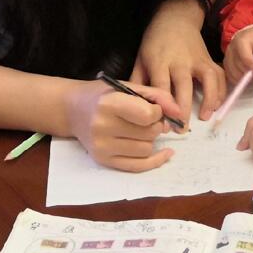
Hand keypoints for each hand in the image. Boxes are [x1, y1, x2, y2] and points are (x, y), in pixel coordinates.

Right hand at [65, 78, 181, 171]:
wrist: (72, 109)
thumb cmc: (103, 95)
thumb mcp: (128, 86)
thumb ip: (158, 96)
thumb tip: (179, 114)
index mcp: (108, 104)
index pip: (147, 115)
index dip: (158, 111)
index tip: (153, 107)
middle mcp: (102, 127)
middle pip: (149, 133)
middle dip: (155, 125)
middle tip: (147, 118)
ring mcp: (102, 147)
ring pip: (146, 149)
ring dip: (151, 139)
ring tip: (140, 129)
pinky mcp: (104, 161)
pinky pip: (138, 166)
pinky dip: (155, 160)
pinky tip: (166, 152)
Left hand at [131, 0, 226, 121]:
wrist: (176, 18)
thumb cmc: (155, 41)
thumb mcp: (140, 58)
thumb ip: (138, 82)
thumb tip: (135, 107)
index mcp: (159, 61)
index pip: (161, 86)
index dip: (163, 106)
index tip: (163, 124)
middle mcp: (180, 61)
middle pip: (184, 86)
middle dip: (183, 110)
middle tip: (182, 129)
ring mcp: (197, 60)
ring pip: (207, 80)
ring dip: (208, 100)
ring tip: (204, 117)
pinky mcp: (209, 59)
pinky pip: (219, 76)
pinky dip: (221, 91)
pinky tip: (216, 105)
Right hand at [223, 28, 252, 84]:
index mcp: (246, 37)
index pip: (242, 48)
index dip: (247, 60)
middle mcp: (233, 44)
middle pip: (235, 61)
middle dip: (246, 71)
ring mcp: (228, 54)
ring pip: (231, 69)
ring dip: (242, 76)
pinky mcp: (226, 63)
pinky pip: (229, 74)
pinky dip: (238, 79)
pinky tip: (246, 76)